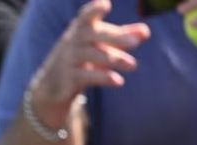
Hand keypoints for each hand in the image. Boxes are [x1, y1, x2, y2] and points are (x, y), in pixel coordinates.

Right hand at [27, 0, 150, 129]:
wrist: (51, 85)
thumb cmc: (81, 58)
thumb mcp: (99, 45)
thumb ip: (121, 37)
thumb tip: (145, 31)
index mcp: (81, 28)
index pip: (86, 15)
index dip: (94, 10)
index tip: (105, 4)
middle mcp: (74, 41)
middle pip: (93, 35)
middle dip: (115, 37)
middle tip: (135, 42)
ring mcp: (70, 59)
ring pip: (92, 55)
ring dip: (114, 59)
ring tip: (133, 65)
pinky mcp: (69, 78)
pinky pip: (87, 76)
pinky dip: (103, 77)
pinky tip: (118, 81)